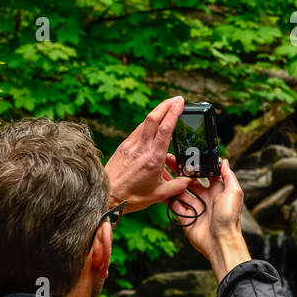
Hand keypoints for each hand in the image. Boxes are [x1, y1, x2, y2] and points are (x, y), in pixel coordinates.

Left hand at [104, 95, 191, 212]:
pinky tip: (153, 128)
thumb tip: (190, 180)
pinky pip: (138, 131)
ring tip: (167, 109)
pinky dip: (147, 126)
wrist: (106, 196)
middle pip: (153, 118)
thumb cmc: (131, 197)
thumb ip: (178, 185)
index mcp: (153, 159)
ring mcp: (130, 146)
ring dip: (157, 113)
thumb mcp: (160, 195)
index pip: (165, 129)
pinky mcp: (123, 147)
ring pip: (145, 123)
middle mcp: (141, 149)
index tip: (180, 102)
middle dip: (165, 105)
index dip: (173, 112)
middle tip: (176, 99)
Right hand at [171, 160, 249, 280]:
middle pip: (189, 182)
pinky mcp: (186, 218)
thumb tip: (225, 161)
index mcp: (217, 190)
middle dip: (179, 172)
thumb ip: (228, 176)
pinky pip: (175, 206)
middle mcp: (205, 198)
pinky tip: (159, 188)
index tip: (186, 156)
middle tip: (167, 161)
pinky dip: (167, 198)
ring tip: (160, 172)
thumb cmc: (229, 218)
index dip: (195, 166)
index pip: (204, 174)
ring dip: (171, 183)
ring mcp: (194, 208)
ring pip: (180, 193)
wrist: (220, 242)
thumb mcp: (234, 192)